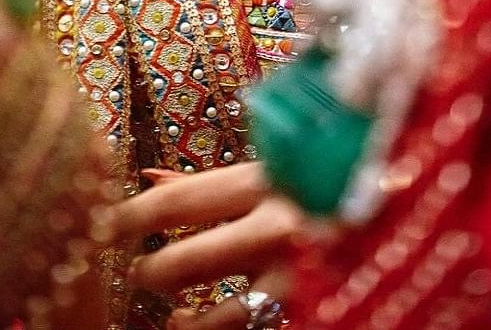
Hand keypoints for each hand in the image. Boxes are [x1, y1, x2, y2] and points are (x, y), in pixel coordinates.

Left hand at [114, 163, 300, 319]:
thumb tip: (146, 177)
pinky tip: (197, 323)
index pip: (177, 202)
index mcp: (259, 183)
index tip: (103, 226)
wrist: (387, 218)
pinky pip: (246, 327)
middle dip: (150, 273)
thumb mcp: (260, 176)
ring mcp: (292, 274)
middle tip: (136, 274)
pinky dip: (211, 328)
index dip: (131, 218)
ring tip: (173, 318)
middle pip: (189, 262)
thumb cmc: (307, 189)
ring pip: (219, 314)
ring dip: (186, 323)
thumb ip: (203, 183)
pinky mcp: (305, 302)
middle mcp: (274, 227)